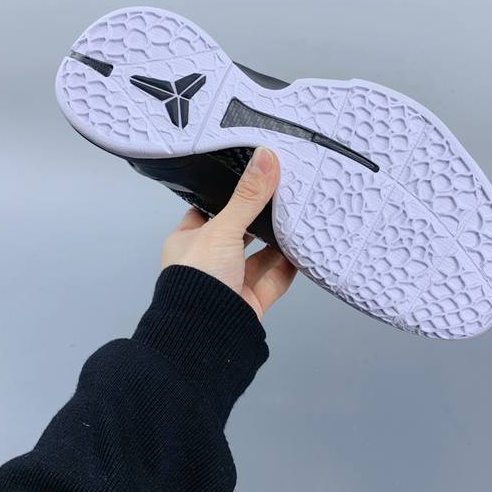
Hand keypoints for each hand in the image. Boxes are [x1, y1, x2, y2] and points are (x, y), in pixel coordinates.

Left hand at [161, 147, 296, 319]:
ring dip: (277, 242)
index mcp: (188, 241)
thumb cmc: (197, 279)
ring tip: (298, 216)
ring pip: (259, 256)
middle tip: (284, 195)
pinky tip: (303, 249)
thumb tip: (266, 158)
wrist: (204, 334)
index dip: (228, 196)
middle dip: (260, 219)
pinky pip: (274, 278)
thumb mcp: (222, 229)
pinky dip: (289, 265)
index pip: (208, 211)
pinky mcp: (251, 300)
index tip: (253, 179)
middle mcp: (208, 261)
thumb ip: (248, 197)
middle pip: (239, 233)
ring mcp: (231, 282)